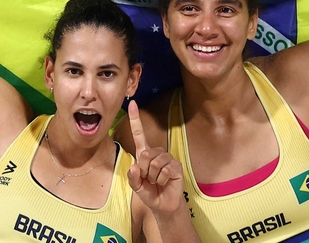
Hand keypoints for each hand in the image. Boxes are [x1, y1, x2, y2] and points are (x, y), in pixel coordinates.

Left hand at [124, 100, 184, 214]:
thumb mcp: (136, 187)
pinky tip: (164, 182)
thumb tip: (135, 166)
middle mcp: (156, 153)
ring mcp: (167, 158)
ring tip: (156, 181)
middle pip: (144, 154)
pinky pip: (164, 170)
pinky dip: (161, 179)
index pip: (139, 134)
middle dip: (143, 170)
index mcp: (144, 154)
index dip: (135, 119)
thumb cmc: (149, 193)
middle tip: (148, 179)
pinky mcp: (176, 166)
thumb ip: (132, 177)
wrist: (163, 205)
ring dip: (152, 176)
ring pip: (154, 162)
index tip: (132, 102)